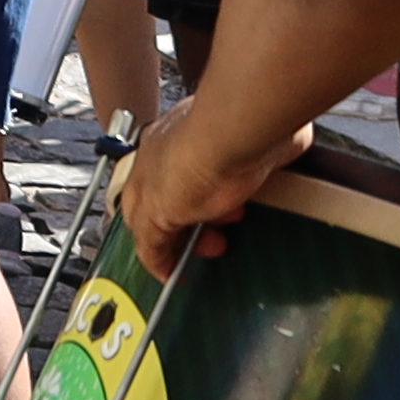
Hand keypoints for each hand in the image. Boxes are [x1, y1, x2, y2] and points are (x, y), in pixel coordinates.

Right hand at [113, 95, 300, 272]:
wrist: (245, 130)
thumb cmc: (198, 159)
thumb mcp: (159, 214)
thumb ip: (152, 241)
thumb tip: (156, 264)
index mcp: (146, 171)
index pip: (143, 216)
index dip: (158, 245)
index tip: (175, 269)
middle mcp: (175, 159)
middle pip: (181, 207)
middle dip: (197, 231)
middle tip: (215, 246)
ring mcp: (214, 153)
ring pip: (215, 196)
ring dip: (224, 214)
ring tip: (238, 217)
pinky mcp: (248, 151)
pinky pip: (248, 184)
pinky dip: (250, 198)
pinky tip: (255, 202)